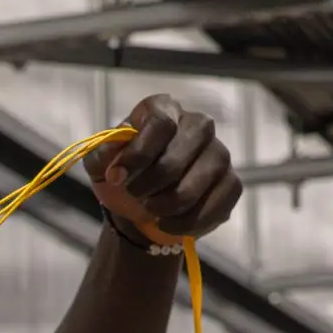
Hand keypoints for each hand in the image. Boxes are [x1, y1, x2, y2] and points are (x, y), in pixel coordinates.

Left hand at [86, 94, 242, 247]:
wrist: (140, 206)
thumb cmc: (123, 175)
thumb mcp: (100, 164)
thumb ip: (102, 156)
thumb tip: (114, 159)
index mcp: (165, 109)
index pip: (160, 124)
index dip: (137, 154)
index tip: (116, 177)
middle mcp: (198, 124)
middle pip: (176, 158)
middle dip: (148, 184)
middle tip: (134, 193)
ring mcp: (219, 153)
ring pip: (194, 186)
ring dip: (165, 205)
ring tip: (150, 208)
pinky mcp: (232, 183)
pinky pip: (214, 206)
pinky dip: (185, 222)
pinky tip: (168, 223)